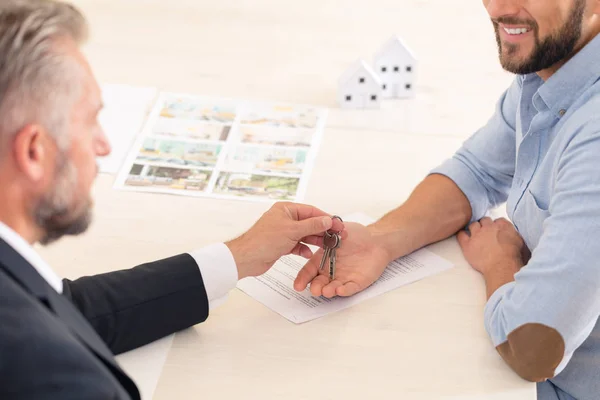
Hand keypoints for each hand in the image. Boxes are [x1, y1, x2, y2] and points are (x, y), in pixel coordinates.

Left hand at [225, 202, 343, 278]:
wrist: (247, 258)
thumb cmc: (264, 240)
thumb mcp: (292, 230)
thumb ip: (312, 225)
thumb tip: (327, 220)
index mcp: (286, 209)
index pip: (311, 211)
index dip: (326, 218)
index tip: (338, 224)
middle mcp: (284, 218)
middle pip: (309, 223)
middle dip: (323, 230)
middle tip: (337, 236)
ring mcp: (283, 232)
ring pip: (304, 234)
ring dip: (315, 240)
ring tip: (327, 245)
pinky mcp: (281, 244)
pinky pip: (297, 245)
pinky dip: (303, 249)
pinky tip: (309, 254)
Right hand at [293, 222, 392, 297]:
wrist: (375, 240)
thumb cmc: (356, 235)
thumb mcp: (339, 231)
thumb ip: (328, 232)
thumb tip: (320, 227)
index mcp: (322, 260)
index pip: (309, 271)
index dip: (303, 279)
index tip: (297, 286)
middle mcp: (331, 271)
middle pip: (319, 283)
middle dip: (316, 287)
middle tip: (314, 290)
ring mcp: (343, 278)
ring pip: (333, 288)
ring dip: (329, 291)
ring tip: (326, 291)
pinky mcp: (357, 282)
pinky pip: (350, 288)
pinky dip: (345, 291)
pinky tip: (340, 290)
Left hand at [457, 217, 527, 274]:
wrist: (502, 266)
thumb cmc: (514, 257)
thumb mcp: (521, 242)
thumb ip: (514, 234)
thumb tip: (513, 235)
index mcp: (502, 225)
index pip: (498, 220)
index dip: (498, 226)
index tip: (498, 231)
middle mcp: (488, 227)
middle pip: (484, 220)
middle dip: (485, 225)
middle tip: (486, 233)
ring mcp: (477, 235)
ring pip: (473, 225)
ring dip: (474, 229)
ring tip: (476, 235)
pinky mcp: (467, 244)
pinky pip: (461, 235)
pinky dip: (461, 234)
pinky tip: (463, 236)